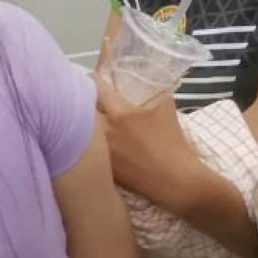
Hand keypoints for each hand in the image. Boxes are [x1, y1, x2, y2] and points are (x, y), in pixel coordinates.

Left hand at [93, 74, 198, 210]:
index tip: (90, 77)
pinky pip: (88, 152)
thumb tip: (146, 79)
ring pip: (84, 132)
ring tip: (87, 121)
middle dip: (83, 102)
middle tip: (87, 100)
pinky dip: (89, 145)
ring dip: (85, 125)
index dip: (92, 79)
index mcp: (120, 113)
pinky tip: (94, 144)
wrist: (175, 179)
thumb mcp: (166, 107)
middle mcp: (105, 131)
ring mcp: (102, 152)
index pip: (96, 87)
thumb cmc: (172, 142)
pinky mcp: (103, 169)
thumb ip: (153, 90)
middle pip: (82, 110)